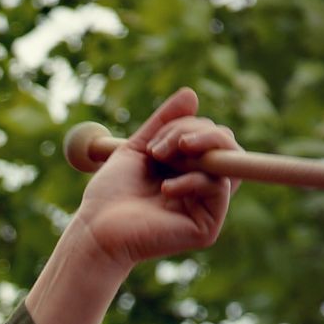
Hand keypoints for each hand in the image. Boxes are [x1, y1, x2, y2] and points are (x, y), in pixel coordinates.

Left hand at [68, 88, 238, 272]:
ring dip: (194, 150)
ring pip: (228, 163)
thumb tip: (192, 93)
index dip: (194, 128)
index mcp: (189, 170)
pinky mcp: (207, 228)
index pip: (212, 138)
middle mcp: (202, 188)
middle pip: (226, 145)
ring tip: (159, 157)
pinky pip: (218, 189)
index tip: (158, 138)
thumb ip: (165, 123)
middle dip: (195, 132)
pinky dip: (193, 180)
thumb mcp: (138, 148)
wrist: (96, 229)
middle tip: (159, 147)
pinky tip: (164, 189)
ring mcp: (206, 208)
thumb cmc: (111, 194)